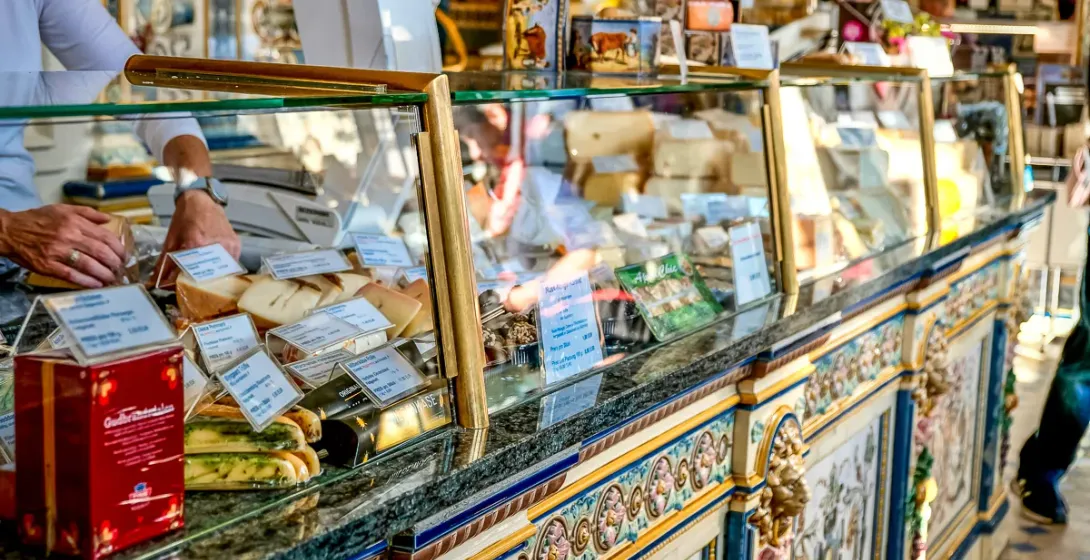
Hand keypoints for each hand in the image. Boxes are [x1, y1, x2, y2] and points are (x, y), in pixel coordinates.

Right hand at [0, 205, 125, 287]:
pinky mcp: (47, 265)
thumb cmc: (38, 219)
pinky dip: (86, 281)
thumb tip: (108, 220)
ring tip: (112, 278)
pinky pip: (71, 275)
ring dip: (104, 274)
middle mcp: (68, 236)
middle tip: (120, 269)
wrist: (10, 231)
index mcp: (74, 222)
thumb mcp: (63, 209)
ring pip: (88, 265)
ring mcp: (57, 252)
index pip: (105, 236)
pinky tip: (97, 284)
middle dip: (115, 263)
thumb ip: (88, 213)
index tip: (124, 255)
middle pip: (100, 252)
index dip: (119, 248)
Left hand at [154, 190, 239, 285]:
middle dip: (197, 282)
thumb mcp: (171, 239)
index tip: (177, 285)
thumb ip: (164, 263)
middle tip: (191, 282)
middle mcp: (213, 246)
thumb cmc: (186, 217)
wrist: (202, 200)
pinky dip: (223, 268)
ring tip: (204, 276)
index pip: (189, 273)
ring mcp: (227, 246)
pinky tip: (216, 265)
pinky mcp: (235, 245)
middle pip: (206, 276)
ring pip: (220, 272)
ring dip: (212, 277)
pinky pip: (230, 264)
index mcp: (195, 243)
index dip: (182, 282)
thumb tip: (155, 282)